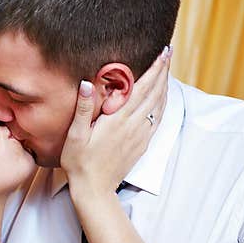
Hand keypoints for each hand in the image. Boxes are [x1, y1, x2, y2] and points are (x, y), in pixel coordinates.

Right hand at [61, 46, 170, 197]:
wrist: (95, 189)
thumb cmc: (80, 163)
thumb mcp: (75, 136)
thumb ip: (83, 109)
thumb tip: (86, 83)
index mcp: (118, 120)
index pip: (141, 88)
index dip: (154, 69)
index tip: (162, 52)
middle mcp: (134, 125)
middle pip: (154, 92)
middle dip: (163, 71)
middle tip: (168, 52)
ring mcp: (141, 135)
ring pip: (159, 105)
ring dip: (165, 85)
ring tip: (167, 69)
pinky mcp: (142, 144)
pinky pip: (158, 119)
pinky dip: (163, 103)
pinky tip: (163, 97)